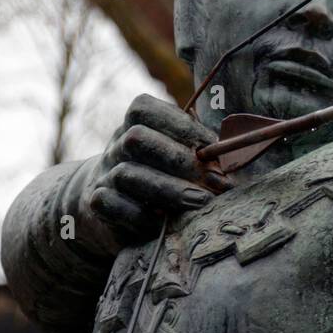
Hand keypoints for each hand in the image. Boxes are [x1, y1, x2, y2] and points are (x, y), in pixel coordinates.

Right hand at [79, 94, 230, 251]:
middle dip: (179, 159)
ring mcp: (103, 174)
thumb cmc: (160, 172)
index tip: (215, 147)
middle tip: (213, 180)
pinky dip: (141, 215)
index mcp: (135, 123)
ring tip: (202, 202)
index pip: (145, 110)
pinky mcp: (97, 203)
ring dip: (169, 189)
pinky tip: (165, 221)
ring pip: (128, 174)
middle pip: (137, 139)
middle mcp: (116, 145)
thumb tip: (236, 150)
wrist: (113, 205)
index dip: (182, 126)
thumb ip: (198, 147)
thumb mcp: (175, 152)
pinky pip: (112, 205)